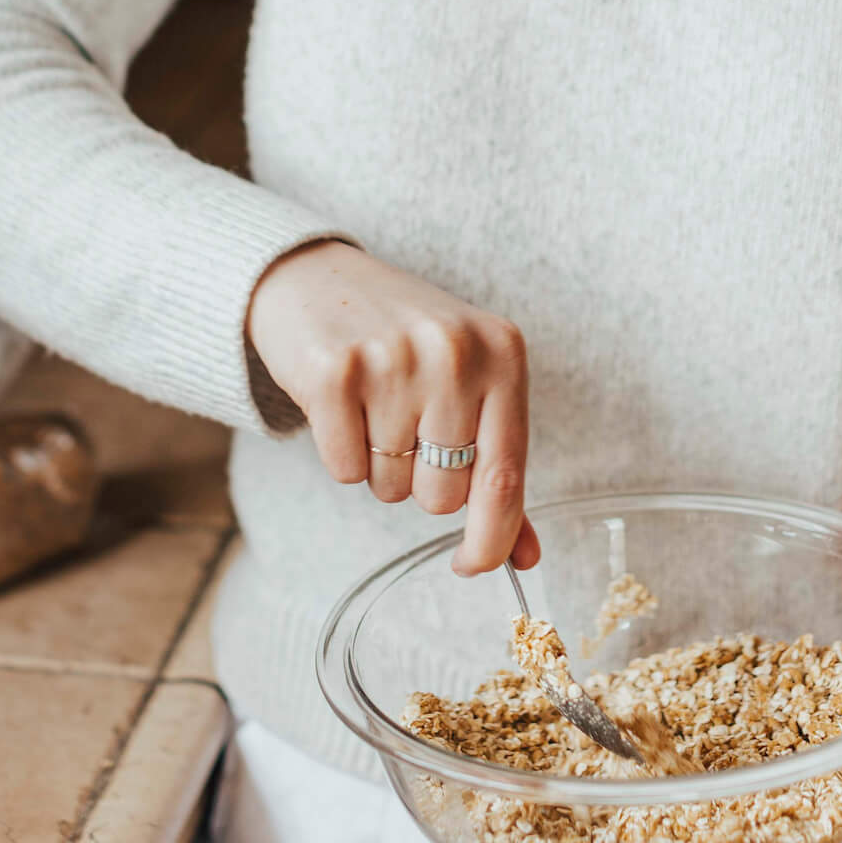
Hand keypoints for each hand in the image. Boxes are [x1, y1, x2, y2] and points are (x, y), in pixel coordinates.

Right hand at [245, 238, 538, 573]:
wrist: (316, 278)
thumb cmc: (403, 341)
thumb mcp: (468, 384)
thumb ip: (497, 468)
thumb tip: (525, 555)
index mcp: (503, 352)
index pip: (505, 477)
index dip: (491, 539)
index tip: (470, 564)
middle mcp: (454, 351)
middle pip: (443, 495)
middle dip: (420, 480)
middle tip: (403, 422)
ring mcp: (394, 358)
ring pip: (391, 487)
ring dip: (379, 465)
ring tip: (373, 405)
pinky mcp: (334, 371)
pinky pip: (345, 471)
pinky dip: (342, 454)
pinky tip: (341, 405)